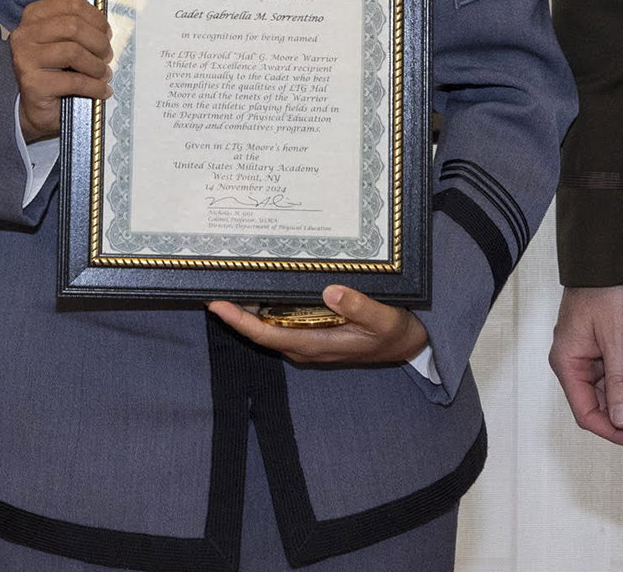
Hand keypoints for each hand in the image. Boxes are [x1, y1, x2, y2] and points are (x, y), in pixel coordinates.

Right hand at [11, 0, 111, 142]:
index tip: (106, 33)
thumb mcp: (61, 29)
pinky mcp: (31, 84)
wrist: (38, 109)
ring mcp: (24, 59)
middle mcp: (22, 33)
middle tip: (107, 56)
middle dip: (98, 43)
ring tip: (102, 73)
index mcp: (33, 14)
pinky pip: (73, 78)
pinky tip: (101, 90)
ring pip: (74, 52)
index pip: (72, 4)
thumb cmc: (56, 65)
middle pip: (73, 27)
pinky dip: (94, 85)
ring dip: (97, 65)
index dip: (97, 18)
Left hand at [208, 287, 428, 366]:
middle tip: (217, 279)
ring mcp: (306, 340)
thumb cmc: (394, 333)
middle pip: (259, 330)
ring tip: (232, 277)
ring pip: (268, 325)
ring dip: (249, 306)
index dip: (239, 322)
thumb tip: (330, 292)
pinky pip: (281, 321)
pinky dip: (266, 305)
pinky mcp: (312, 332)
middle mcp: (304, 345)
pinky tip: (262, 285)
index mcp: (315, 344)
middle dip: (236, 309)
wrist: (406, 345)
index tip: (217, 304)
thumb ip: (359, 307)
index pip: (266, 335)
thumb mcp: (384, 319)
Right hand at [550, 285, 622, 444]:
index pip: (585, 413)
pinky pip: (610, 373)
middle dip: (621, 416)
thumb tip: (621, 420)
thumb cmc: (606, 291)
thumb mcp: (617, 339)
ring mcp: (584, 353)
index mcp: (567, 362)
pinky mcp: (597, 345)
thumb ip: (619, 381)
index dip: (610, 431)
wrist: (607, 258)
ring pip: (605, 390)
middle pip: (595, 404)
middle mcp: (571, 361)